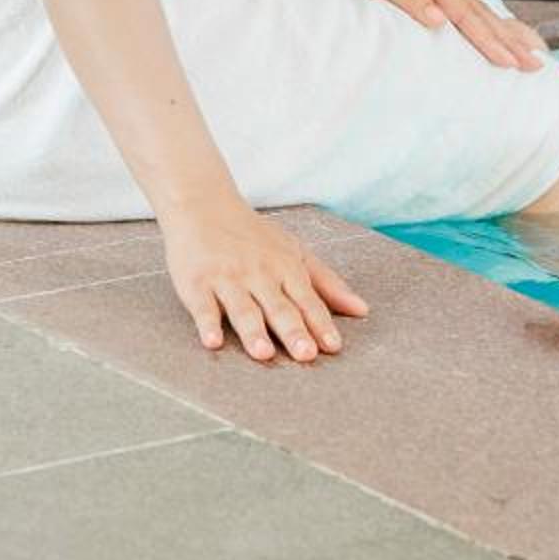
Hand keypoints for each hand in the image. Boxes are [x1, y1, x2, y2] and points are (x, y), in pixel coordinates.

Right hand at [160, 196, 368, 361]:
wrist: (203, 205)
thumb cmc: (253, 235)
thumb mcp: (294, 251)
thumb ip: (327, 282)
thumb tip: (362, 310)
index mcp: (285, 267)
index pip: (307, 300)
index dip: (320, 323)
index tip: (333, 346)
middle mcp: (258, 273)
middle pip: (278, 307)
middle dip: (292, 330)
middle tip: (305, 355)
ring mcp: (227, 278)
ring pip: (243, 309)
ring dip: (253, 331)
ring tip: (264, 353)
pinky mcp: (196, 282)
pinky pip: (202, 307)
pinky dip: (207, 324)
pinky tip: (212, 341)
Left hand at [296, 0, 551, 71]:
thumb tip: (441, 22)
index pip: (466, 14)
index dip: (490, 40)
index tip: (512, 63)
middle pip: (479, 12)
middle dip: (509, 40)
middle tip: (538, 65)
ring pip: (475, 9)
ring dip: (502, 31)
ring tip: (530, 48)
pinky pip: (459, 7)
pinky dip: (480, 21)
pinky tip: (490, 28)